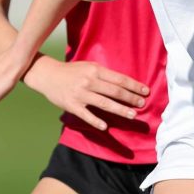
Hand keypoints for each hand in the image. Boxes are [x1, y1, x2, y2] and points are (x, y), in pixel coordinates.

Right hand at [24, 57, 149, 131]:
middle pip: (115, 91)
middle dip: (131, 98)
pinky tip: (105, 127)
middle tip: (142, 104)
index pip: (119, 79)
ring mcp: (80, 94)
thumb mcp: (89, 67)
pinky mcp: (72, 105)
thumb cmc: (72, 71)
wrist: (48, 75)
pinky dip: (96, 121)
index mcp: (95, 70)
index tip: (145, 91)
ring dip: (120, 110)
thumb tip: (124, 84)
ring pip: (104, 103)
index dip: (134, 86)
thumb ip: (104, 74)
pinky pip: (86, 115)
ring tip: (132, 115)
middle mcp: (89, 81)